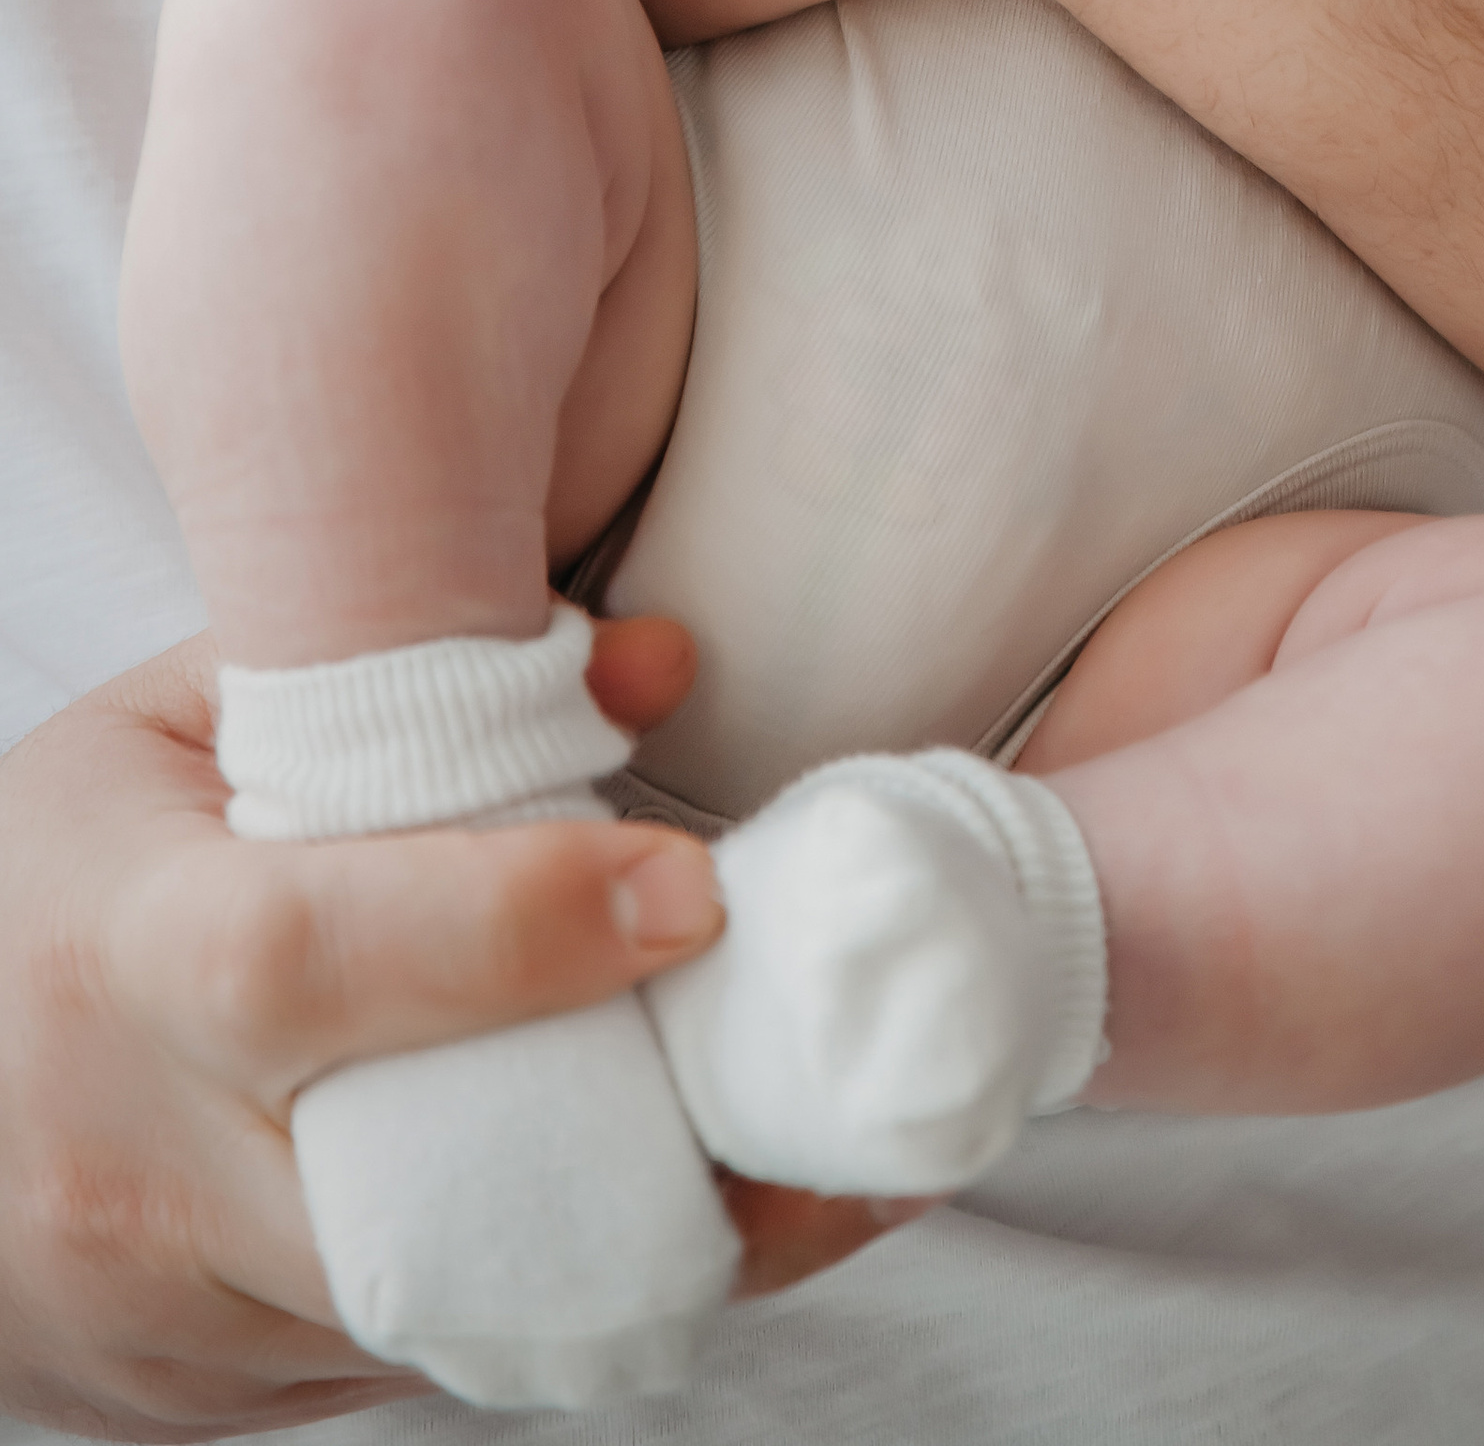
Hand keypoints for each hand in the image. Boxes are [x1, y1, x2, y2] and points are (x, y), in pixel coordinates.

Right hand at [0, 620, 904, 1438]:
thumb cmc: (58, 870)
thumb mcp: (180, 719)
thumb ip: (405, 671)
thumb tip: (658, 664)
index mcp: (120, 952)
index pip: (312, 960)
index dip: (514, 927)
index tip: (694, 887)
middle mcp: (138, 1165)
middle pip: (426, 1188)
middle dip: (660, 1147)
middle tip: (853, 1072)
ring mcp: (174, 1323)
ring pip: (457, 1308)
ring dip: (652, 1239)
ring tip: (835, 1148)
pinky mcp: (221, 1407)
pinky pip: (430, 1358)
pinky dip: (562, 1287)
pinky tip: (689, 1209)